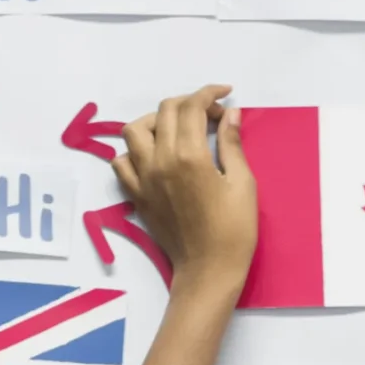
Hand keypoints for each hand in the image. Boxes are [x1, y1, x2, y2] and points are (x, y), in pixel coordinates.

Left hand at [114, 84, 256, 290]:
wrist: (208, 270)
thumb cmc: (234, 230)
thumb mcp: (243, 183)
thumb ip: (232, 144)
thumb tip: (230, 113)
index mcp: (189, 155)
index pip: (192, 106)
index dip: (209, 94)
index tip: (225, 96)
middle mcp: (160, 161)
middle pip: (165, 111)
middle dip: (189, 103)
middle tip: (210, 116)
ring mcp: (143, 178)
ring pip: (134, 130)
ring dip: (156, 121)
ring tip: (177, 130)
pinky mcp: (136, 195)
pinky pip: (122, 162)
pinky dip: (135, 151)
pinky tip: (155, 156)